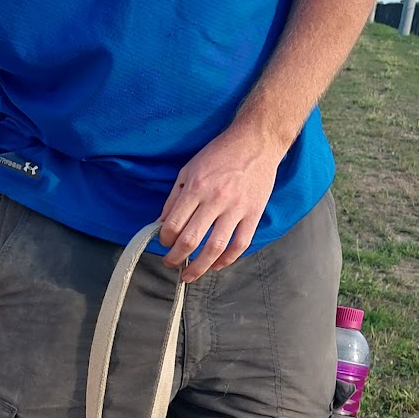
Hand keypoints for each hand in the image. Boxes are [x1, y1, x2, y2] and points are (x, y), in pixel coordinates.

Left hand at [156, 124, 281, 281]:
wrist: (256, 142)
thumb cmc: (219, 154)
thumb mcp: (189, 169)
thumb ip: (175, 197)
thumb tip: (163, 223)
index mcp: (196, 187)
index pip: (174, 223)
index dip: (165, 239)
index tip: (164, 242)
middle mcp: (215, 199)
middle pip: (191, 239)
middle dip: (176, 257)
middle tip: (170, 264)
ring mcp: (237, 208)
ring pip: (215, 247)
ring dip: (199, 266)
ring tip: (189, 275)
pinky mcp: (254, 213)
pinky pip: (240, 243)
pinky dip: (227, 259)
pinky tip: (216, 265)